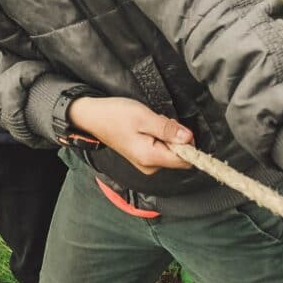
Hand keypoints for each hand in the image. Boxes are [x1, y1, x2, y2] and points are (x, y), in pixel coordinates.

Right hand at [67, 96, 193, 173]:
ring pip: (170, 151)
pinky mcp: (143, 157)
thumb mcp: (144, 117)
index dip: (188, 144)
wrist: (92, 116)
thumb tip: (189, 138)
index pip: (185, 160)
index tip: (177, 127)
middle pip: (179, 156)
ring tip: (149, 121)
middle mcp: (150, 166)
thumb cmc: (115, 115)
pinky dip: (159, 136)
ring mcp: (146, 163)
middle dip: (175, 136)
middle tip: (157, 120)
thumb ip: (168, 129)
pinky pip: (161, 149)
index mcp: (151, 158)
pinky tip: (146, 126)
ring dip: (166, 134)